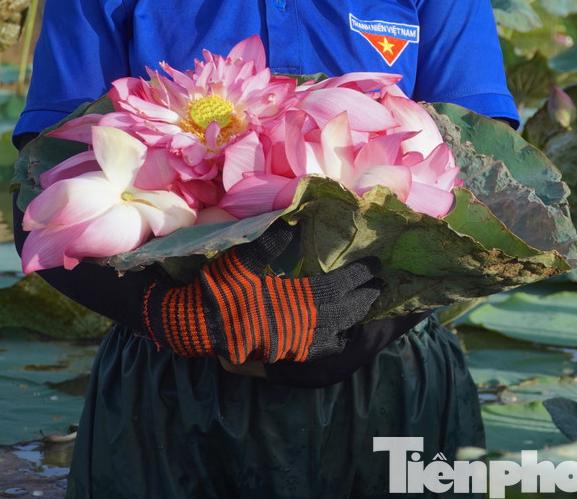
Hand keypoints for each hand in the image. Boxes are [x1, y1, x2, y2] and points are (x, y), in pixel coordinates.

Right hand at [141, 220, 382, 362]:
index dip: (358, 276)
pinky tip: (339, 333)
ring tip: (363, 304)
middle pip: (344, 312)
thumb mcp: (243, 259)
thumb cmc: (220, 290)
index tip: (375, 265)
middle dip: (363, 297)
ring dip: (353, 318)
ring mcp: (294, 343)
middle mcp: (301, 324)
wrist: (197, 326)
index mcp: (294, 299)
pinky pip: (319, 350)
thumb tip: (293, 222)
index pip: (338, 287)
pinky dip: (334, 340)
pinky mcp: (285, 354)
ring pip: (336, 332)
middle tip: (379, 284)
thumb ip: (271, 242)